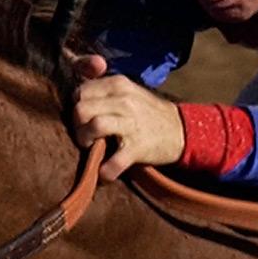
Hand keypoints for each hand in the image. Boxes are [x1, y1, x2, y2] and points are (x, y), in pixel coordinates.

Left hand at [69, 72, 185, 179]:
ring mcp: (132, 124)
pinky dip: (105, 171)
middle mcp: (124, 101)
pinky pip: (114, 162)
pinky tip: (103, 173)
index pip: (82, 91)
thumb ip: (103, 90)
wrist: (181, 130)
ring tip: (91, 147)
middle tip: (85, 134)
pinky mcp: (138, 148)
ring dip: (85, 140)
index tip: (84, 117)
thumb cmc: (147, 112)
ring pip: (94, 126)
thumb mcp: (127, 91)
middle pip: (82, 108)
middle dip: (77, 124)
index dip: (77, 106)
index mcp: (119, 85)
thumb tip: (75, 96)